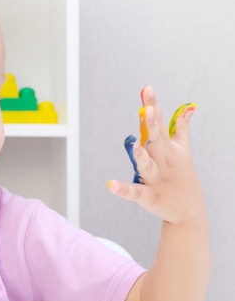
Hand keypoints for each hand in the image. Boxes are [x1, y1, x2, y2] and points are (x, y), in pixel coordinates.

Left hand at [109, 86, 201, 224]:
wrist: (188, 211)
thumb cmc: (181, 175)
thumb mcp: (183, 150)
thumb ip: (180, 128)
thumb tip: (189, 106)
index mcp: (169, 149)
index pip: (161, 124)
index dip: (153, 106)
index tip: (146, 89)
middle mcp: (163, 161)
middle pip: (156, 140)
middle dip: (152, 125)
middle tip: (147, 108)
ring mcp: (156, 179)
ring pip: (147, 165)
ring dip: (140, 155)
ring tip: (132, 143)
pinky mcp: (148, 196)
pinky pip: (134, 192)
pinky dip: (123, 189)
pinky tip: (111, 184)